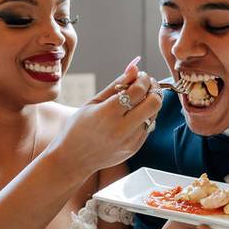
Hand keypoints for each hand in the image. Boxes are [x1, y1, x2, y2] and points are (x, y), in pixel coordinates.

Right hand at [51, 58, 161, 174]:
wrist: (73, 160)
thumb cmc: (78, 128)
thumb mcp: (92, 102)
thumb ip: (115, 85)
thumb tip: (134, 68)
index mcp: (108, 113)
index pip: (138, 90)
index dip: (143, 79)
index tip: (140, 75)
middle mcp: (122, 128)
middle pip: (154, 103)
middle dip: (154, 89)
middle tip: (146, 84)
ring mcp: (131, 141)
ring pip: (154, 115)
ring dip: (151, 102)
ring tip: (139, 98)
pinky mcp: (135, 148)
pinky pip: (148, 127)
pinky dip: (145, 117)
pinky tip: (133, 114)